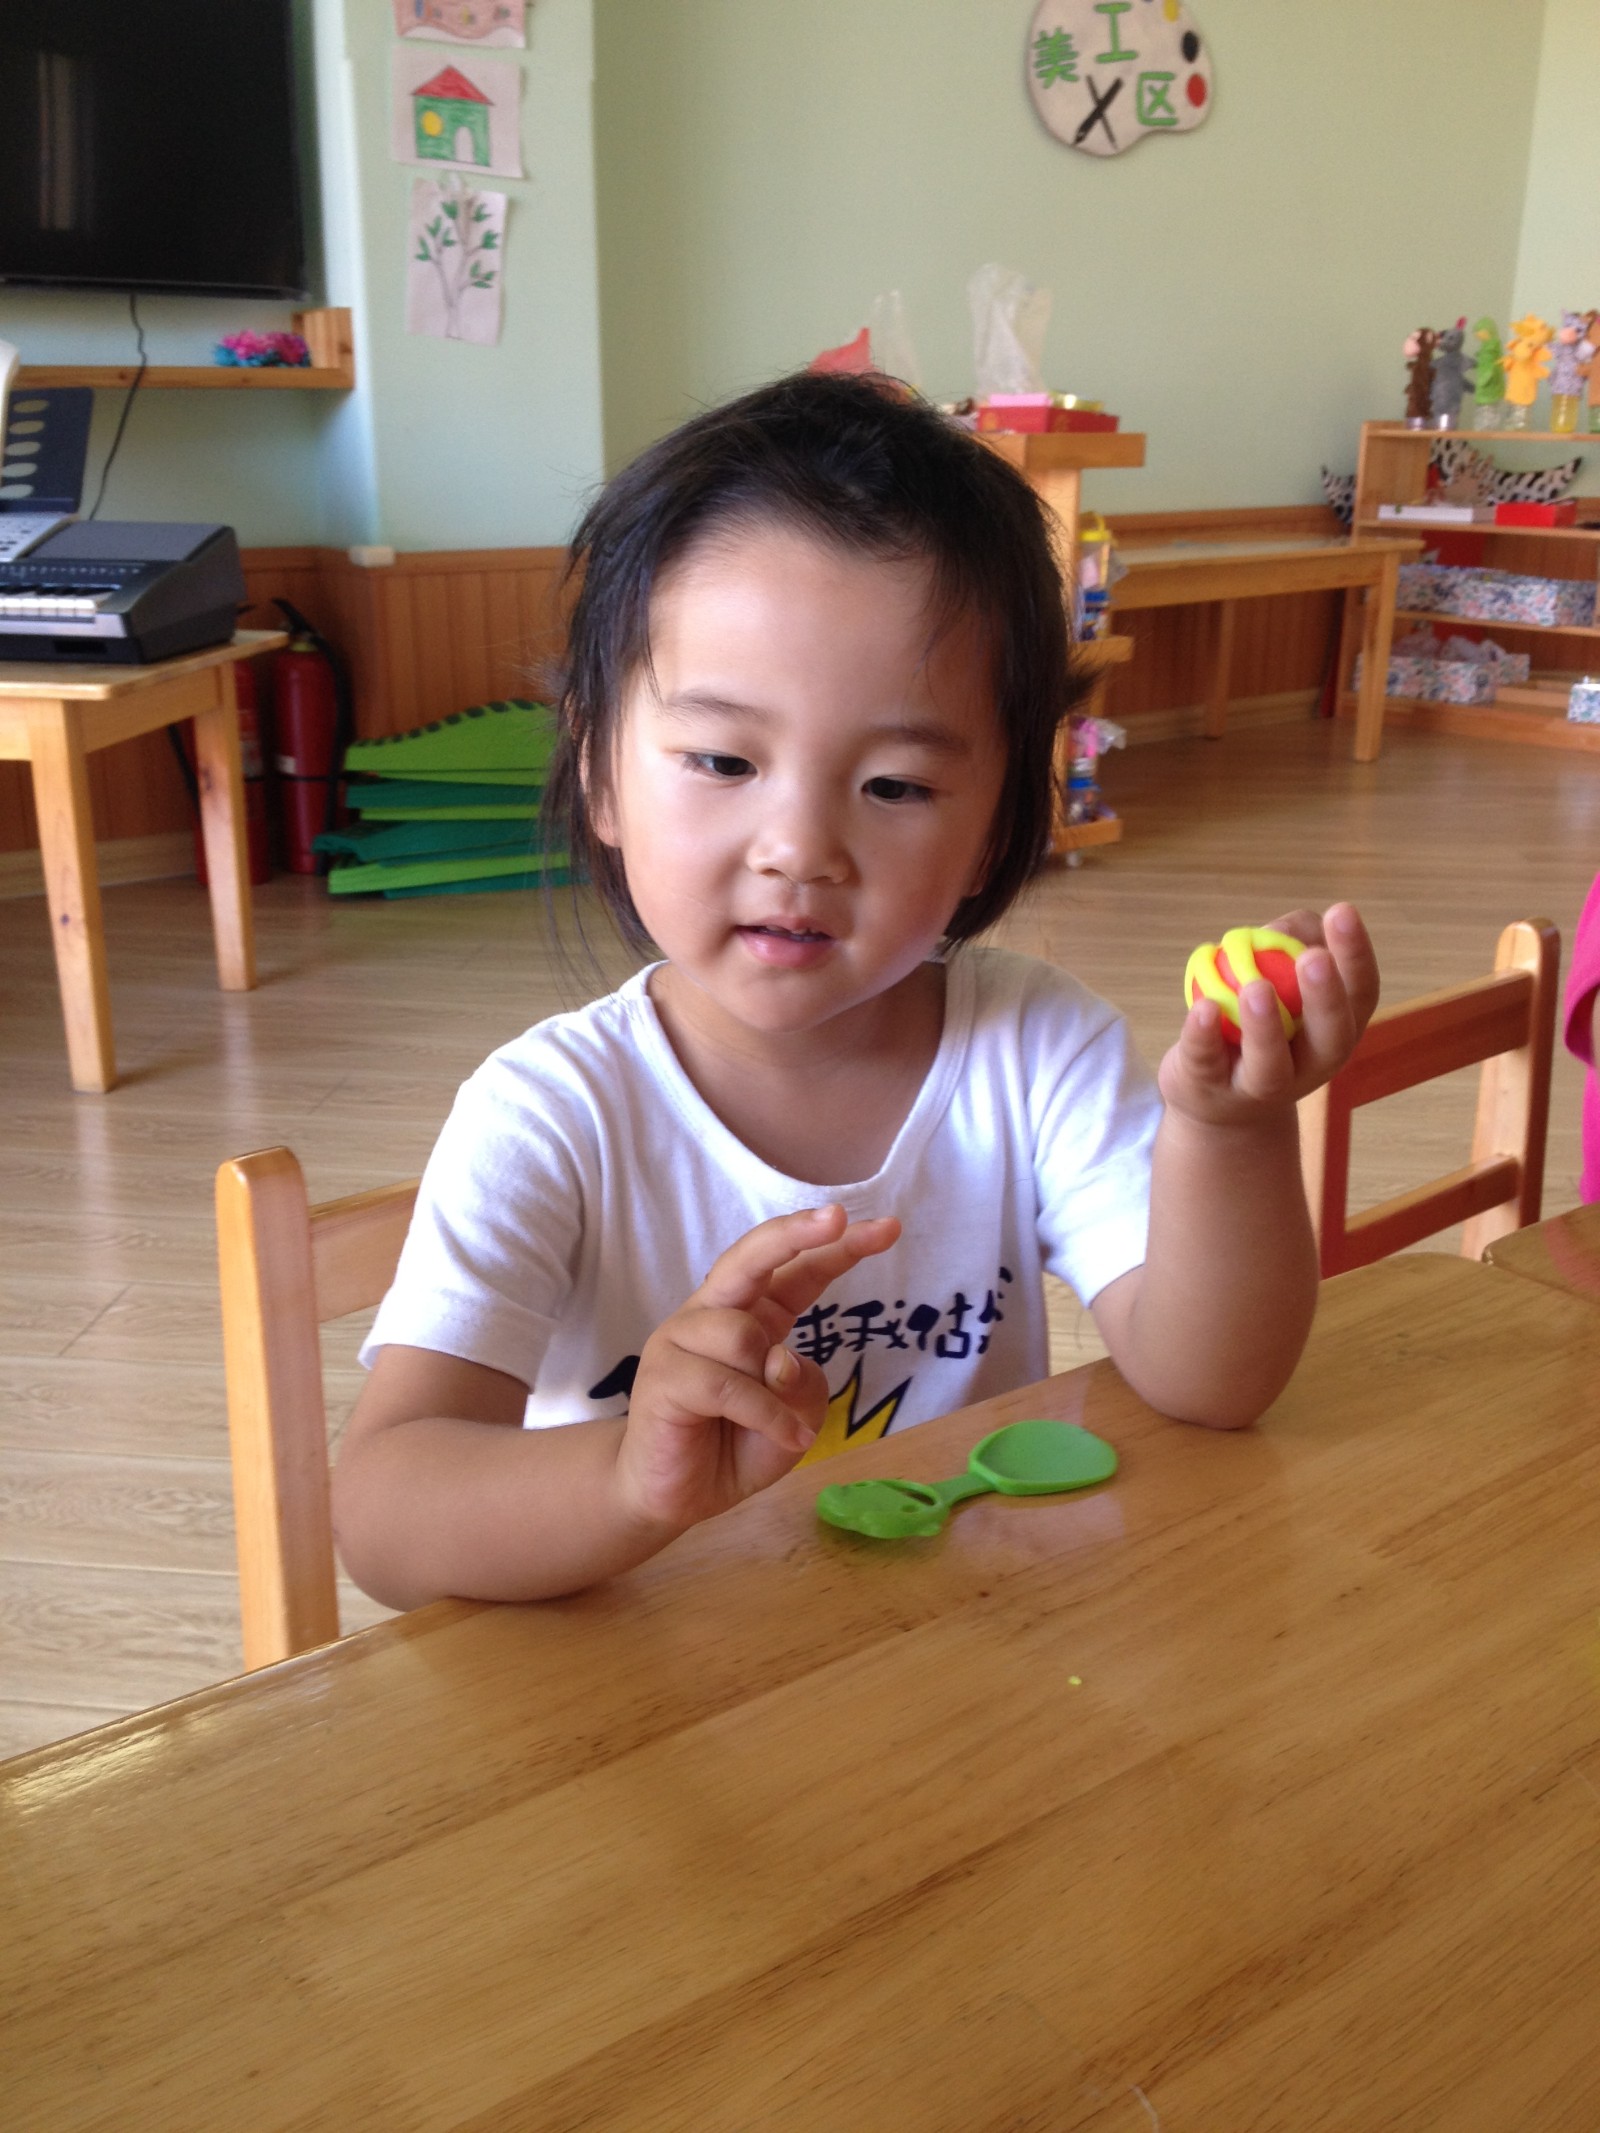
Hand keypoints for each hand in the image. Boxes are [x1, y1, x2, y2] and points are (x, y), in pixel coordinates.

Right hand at [613, 1204, 899, 1534]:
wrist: (678, 1496)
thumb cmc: (738, 1447)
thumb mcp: (796, 1414)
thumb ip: (804, 1381)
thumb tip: (777, 1357)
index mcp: (752, 1314)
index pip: (797, 1271)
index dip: (837, 1248)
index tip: (888, 1228)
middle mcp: (714, 1313)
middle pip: (752, 1257)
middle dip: (794, 1233)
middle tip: (835, 1218)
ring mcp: (681, 1339)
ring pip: (743, 1334)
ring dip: (772, 1385)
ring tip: (777, 1422)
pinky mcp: (662, 1375)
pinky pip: (726, 1383)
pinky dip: (765, 1414)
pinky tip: (784, 1438)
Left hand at [1159, 902, 1379, 1129]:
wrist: (1218, 1098)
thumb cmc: (1259, 1024)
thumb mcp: (1279, 981)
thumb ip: (1286, 945)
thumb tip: (1280, 930)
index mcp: (1337, 1030)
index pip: (1360, 993)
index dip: (1356, 955)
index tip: (1342, 911)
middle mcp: (1310, 1065)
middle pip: (1330, 1037)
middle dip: (1325, 997)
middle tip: (1314, 958)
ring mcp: (1261, 1086)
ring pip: (1269, 1064)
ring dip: (1265, 1026)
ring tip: (1256, 987)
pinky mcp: (1210, 1088)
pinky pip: (1207, 1062)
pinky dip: (1204, 1035)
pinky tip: (1203, 1007)